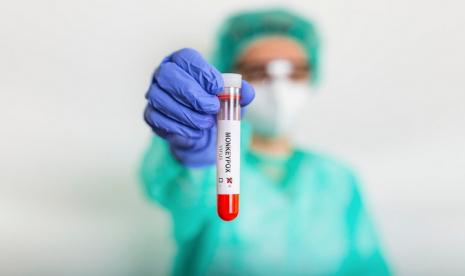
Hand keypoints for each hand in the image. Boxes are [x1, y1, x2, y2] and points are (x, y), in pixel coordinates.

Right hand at [144, 48, 253, 166]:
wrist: (201, 130)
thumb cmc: (213, 106)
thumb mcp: (231, 98)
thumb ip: (240, 93)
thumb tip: (247, 93)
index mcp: (182, 61)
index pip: (186, 57)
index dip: (201, 71)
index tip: (218, 87)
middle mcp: (164, 73)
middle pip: (168, 75)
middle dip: (192, 93)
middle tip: (212, 107)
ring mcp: (154, 94)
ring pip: (161, 99)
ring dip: (187, 114)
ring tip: (206, 123)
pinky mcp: (150, 115)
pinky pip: (158, 119)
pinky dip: (180, 128)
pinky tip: (196, 132)